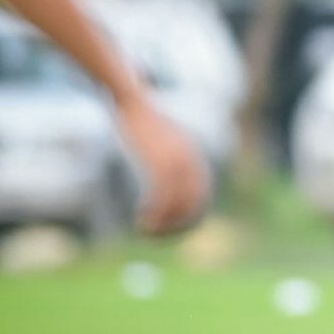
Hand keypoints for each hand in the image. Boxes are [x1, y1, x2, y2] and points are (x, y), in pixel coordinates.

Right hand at [115, 96, 210, 234]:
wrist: (131, 99)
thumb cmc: (140, 121)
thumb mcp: (160, 141)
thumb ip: (168, 158)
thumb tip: (166, 179)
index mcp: (193, 157)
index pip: (202, 197)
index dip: (189, 218)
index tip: (171, 229)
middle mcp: (190, 161)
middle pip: (194, 205)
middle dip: (177, 226)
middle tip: (156, 234)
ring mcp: (177, 162)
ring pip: (178, 206)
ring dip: (163, 224)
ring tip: (146, 229)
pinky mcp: (160, 163)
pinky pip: (162, 200)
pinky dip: (154, 216)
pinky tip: (140, 219)